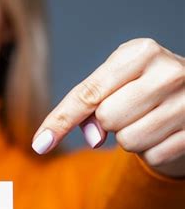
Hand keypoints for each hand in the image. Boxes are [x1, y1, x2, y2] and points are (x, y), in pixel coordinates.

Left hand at [31, 38, 184, 177]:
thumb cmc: (141, 88)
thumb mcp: (115, 83)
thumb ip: (90, 105)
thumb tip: (94, 138)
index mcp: (141, 52)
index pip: (88, 94)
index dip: (60, 121)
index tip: (39, 144)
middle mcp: (169, 71)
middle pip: (106, 119)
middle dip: (109, 122)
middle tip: (130, 110)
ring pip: (127, 141)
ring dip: (130, 138)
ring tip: (148, 120)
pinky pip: (152, 156)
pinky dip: (151, 151)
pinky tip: (164, 132)